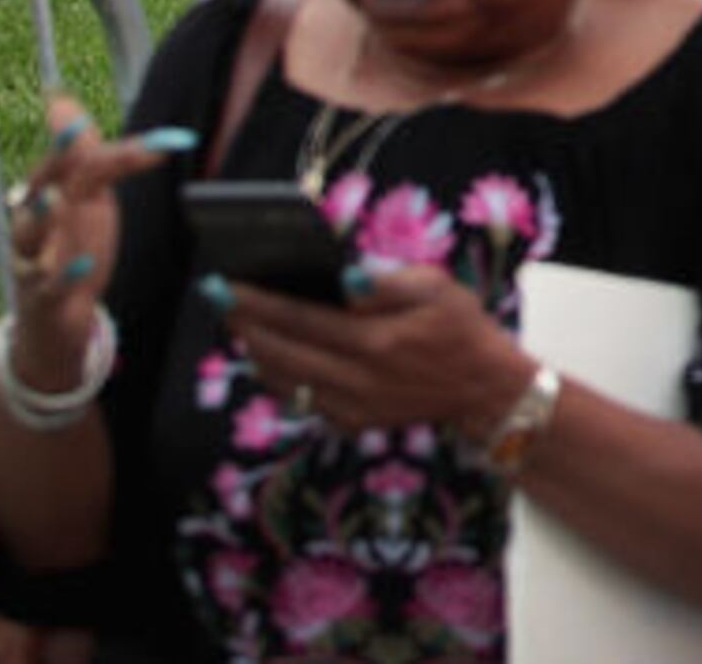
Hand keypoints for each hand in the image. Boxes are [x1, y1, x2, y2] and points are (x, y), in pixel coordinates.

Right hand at [0, 99, 198, 375]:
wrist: (53, 314)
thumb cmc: (70, 245)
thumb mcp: (85, 198)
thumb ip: (87, 154)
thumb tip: (60, 98)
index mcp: (50, 192)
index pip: (76, 160)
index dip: (106, 144)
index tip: (156, 137)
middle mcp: (34, 220)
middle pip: (47, 185)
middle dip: (59, 160)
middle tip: (76, 135)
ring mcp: (32, 257)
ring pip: (31, 233)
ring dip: (44, 214)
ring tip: (58, 197)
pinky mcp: (39, 296)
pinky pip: (47, 284)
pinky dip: (64, 276)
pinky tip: (84, 266)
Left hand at [216, 259, 533, 438]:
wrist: (484, 389)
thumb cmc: (461, 328)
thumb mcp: (438, 290)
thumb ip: (388, 284)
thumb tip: (344, 280)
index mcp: (375, 341)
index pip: (300, 318)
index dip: (257, 302)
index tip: (225, 285)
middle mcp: (356, 378)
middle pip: (280, 351)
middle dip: (243, 323)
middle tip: (218, 298)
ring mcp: (350, 405)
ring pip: (282, 380)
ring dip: (255, 349)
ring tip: (239, 322)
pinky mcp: (350, 421)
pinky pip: (299, 398)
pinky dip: (276, 375)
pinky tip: (270, 354)